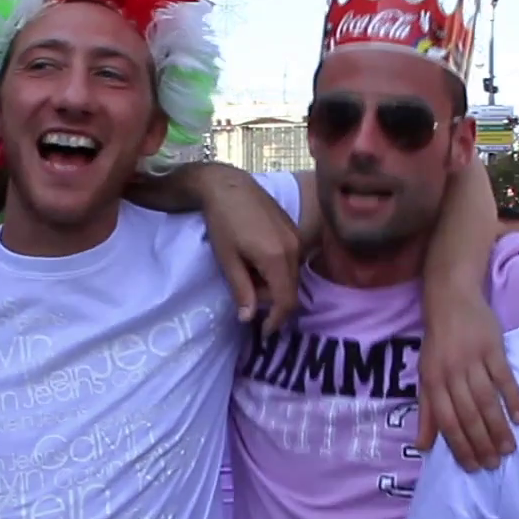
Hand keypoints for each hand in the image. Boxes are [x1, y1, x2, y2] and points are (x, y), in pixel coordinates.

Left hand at [198, 173, 302, 334]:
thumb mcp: (228, 260)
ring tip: (248, 274)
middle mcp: (294, 248)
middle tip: (246, 294)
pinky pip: (292, 261)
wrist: (227, 185)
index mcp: (277, 258)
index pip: (286, 301)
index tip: (263, 332)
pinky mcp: (294, 230)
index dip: (276, 321)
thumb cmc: (222, 222)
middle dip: (271, 301)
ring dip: (274, 285)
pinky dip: (277, 271)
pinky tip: (257, 261)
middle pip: (291, 290)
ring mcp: (296, 237)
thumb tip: (249, 319)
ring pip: (292, 276)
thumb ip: (242, 291)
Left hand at [417, 293, 518, 470]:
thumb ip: (426, 412)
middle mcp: (451, 373)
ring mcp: (473, 360)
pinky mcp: (493, 348)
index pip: (447, 421)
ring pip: (486, 400)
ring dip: (498, 427)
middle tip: (494, 464)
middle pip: (468, 414)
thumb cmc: (438, 343)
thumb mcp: (426, 376)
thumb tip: (423, 446)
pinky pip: (504, 378)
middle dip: (480, 443)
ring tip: (508, 449)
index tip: (472, 466)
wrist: (451, 300)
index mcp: (432, 382)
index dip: (459, 446)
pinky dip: (513, 399)